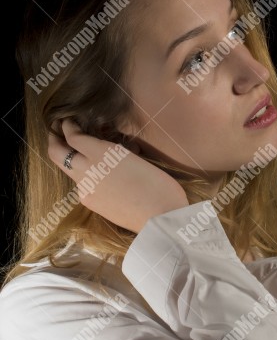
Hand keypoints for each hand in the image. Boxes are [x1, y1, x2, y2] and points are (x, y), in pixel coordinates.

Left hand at [48, 119, 188, 232]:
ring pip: (68, 169)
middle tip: (56, 132)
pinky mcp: (89, 203)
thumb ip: (115, 150)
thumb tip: (107, 145)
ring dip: (70, 159)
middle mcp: (86, 169)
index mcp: (101, 152)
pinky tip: (101, 177)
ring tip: (82, 154)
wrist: (159, 218)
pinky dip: (86, 176)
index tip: (68, 121)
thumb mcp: (136, 157)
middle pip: (56, 152)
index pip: (73, 136)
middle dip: (54, 140)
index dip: (67, 126)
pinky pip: (82, 184)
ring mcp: (85, 188)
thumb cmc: (158, 183)